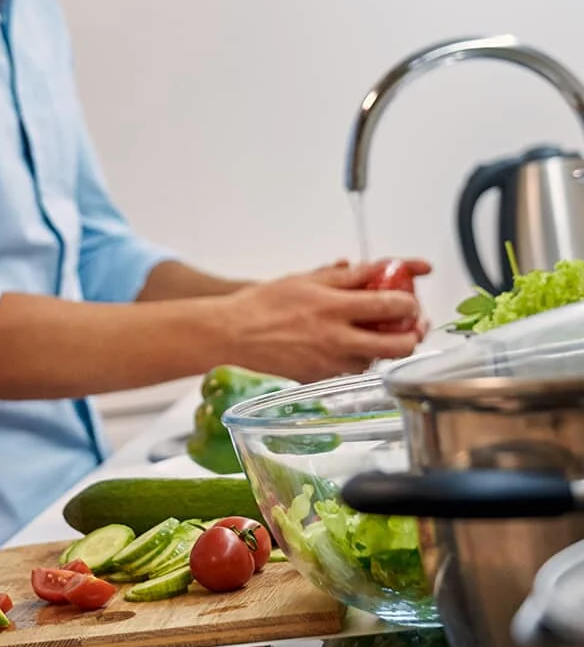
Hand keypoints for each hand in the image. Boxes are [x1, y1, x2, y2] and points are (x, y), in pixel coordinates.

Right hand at [212, 260, 426, 380]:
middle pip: (398, 343)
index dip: (411, 301)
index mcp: (334, 307)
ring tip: (375, 333)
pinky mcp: (320, 379)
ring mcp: (330, 363)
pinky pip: (351, 371)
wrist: (231, 336)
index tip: (413, 297)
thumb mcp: (302, 280)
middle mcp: (336, 338)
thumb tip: (367, 267)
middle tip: (412, 325)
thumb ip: (341, 276)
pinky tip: (346, 347)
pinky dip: (356, 359)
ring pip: (377, 360)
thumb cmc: (260, 306)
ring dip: (383, 348)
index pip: (391, 304)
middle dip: (413, 334)